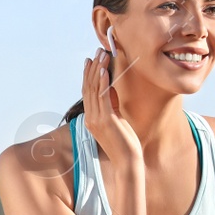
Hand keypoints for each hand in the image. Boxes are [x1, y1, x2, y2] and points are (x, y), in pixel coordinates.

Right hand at [81, 46, 142, 175]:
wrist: (127, 162)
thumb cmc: (124, 143)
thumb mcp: (117, 120)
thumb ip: (111, 105)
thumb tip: (109, 88)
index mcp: (91, 119)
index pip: (87, 92)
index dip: (88, 75)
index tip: (91, 60)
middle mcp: (90, 118)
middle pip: (88, 88)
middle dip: (92, 68)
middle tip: (96, 52)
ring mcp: (97, 119)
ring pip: (94, 90)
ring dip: (98, 70)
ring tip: (101, 55)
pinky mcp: (106, 120)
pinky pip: (102, 97)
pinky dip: (102, 83)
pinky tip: (104, 71)